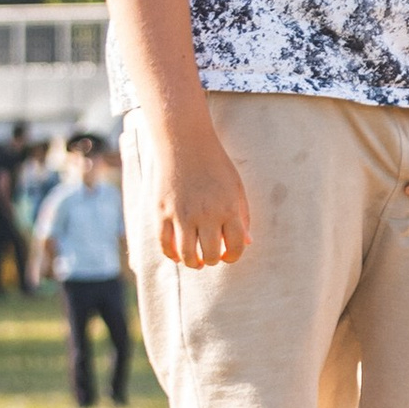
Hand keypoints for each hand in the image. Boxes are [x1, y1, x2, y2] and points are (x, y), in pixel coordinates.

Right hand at [156, 124, 250, 267]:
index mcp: (228, 209)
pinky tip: (177, 255)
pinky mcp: (162, 212)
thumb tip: (247, 243)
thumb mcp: (236, 188)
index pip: (236, 247)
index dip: (233, 256)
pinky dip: (171, 255)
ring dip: (193, 263)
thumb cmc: (215, 166)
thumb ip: (242, 216)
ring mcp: (181, 214)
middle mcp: (206, 214)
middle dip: (212, 260)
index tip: (228, 255)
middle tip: (211, 256)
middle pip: (210, 255)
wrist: (185, 144)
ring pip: (187, 255)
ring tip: (195, 260)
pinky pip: (164, 244)